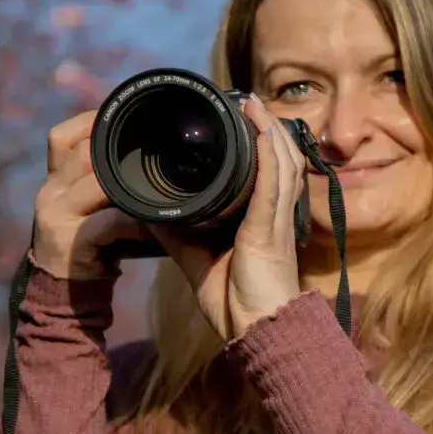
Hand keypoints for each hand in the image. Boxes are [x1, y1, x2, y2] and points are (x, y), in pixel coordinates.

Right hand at [34, 111, 150, 278]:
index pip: (62, 136)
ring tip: (157, 188)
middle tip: (155, 156)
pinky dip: (134, 222)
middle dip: (119, 151)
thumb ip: (106, 182)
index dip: (90, 122)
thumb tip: (150, 156)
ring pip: (95, 182)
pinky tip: (152, 225)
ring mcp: (56, 216)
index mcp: (55, 180)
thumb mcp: (91, 207)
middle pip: (83, 152)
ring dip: (129, 184)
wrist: (65, 292)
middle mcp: (49, 192)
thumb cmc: (91, 245)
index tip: (125, 119)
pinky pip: (108, 223)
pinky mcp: (70, 242)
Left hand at [151, 94, 305, 339]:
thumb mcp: (196, 258)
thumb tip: (151, 208)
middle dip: (266, 128)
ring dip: (269, 129)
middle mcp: (273, 214)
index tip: (239, 121)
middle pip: (279, 159)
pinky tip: (263, 129)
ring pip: (281, 162)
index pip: (265, 173)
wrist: (254, 330)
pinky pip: (274, 181)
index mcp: (260, 220)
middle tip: (246, 102)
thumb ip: (178, 231)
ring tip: (253, 104)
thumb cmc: (235, 302)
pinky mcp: (270, 227)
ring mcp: (274, 218)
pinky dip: (269, 152)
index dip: (259, 146)